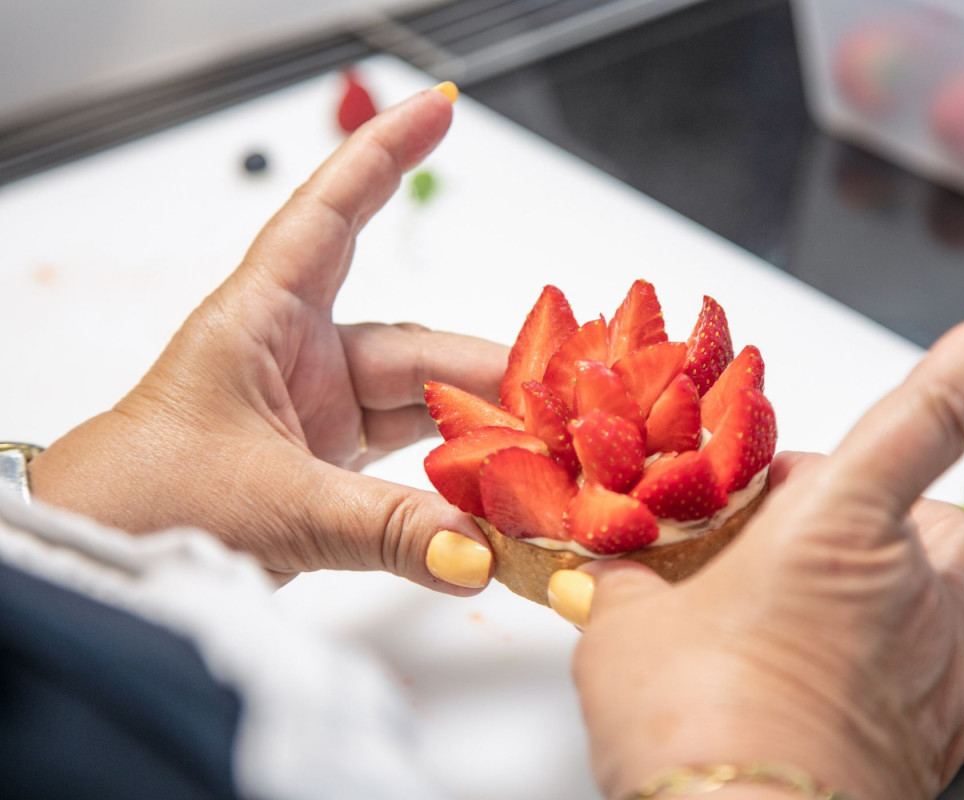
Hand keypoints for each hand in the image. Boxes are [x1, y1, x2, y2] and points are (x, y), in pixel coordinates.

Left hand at [30, 85, 502, 591]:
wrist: (93, 561)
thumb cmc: (142, 502)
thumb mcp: (277, 505)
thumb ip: (389, 530)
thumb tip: (480, 552)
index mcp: (261, 321)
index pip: (332, 214)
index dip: (385, 154)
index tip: (440, 106)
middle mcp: (293, 356)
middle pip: (412, 344)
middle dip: (484, 373)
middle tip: (551, 403)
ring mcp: (312, 413)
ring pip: (415, 404)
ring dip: (472, 433)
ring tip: (536, 458)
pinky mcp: (321, 465)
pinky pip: (402, 455)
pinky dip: (444, 477)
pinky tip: (487, 498)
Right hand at [563, 276, 963, 798]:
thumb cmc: (692, 731)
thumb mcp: (623, 630)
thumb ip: (624, 580)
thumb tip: (608, 567)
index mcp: (835, 531)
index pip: (932, 409)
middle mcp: (909, 585)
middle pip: (928, 502)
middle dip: (865, 503)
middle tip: (791, 537)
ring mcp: (941, 656)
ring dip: (922, 562)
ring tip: (854, 587)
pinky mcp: (955, 728)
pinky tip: (952, 652)